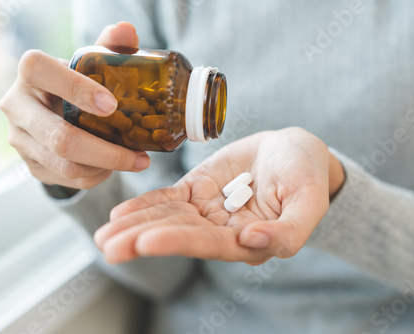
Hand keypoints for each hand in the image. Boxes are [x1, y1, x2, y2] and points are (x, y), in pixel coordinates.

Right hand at [0, 22, 149, 188]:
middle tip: (141, 156)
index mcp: (31, 72)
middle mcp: (17, 106)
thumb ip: (109, 46)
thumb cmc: (77, 82)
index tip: (113, 106)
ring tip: (134, 162)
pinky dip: (96, 176)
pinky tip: (112, 167)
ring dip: (106, 167)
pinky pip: (67, 179)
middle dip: (106, 152)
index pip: (42, 72)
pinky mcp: (30, 164)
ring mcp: (20, 139)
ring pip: (65, 165)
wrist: (51, 109)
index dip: (77, 89)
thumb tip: (127, 32)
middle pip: (60, 138)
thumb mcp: (90, 62)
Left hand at [94, 128, 344, 264]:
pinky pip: (169, 200)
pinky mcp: (198, 190)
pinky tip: (121, 213)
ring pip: (168, 219)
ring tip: (104, 234)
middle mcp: (223, 230)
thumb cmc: (307, 175)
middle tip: (109, 245)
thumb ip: (290, 230)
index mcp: (250, 240)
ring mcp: (208, 210)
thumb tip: (250, 241)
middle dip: (142, 239)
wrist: (294, 151)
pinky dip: (146, 205)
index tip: (147, 241)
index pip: (209, 244)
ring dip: (135, 225)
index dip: (178, 242)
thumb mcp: (309, 201)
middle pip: (179, 236)